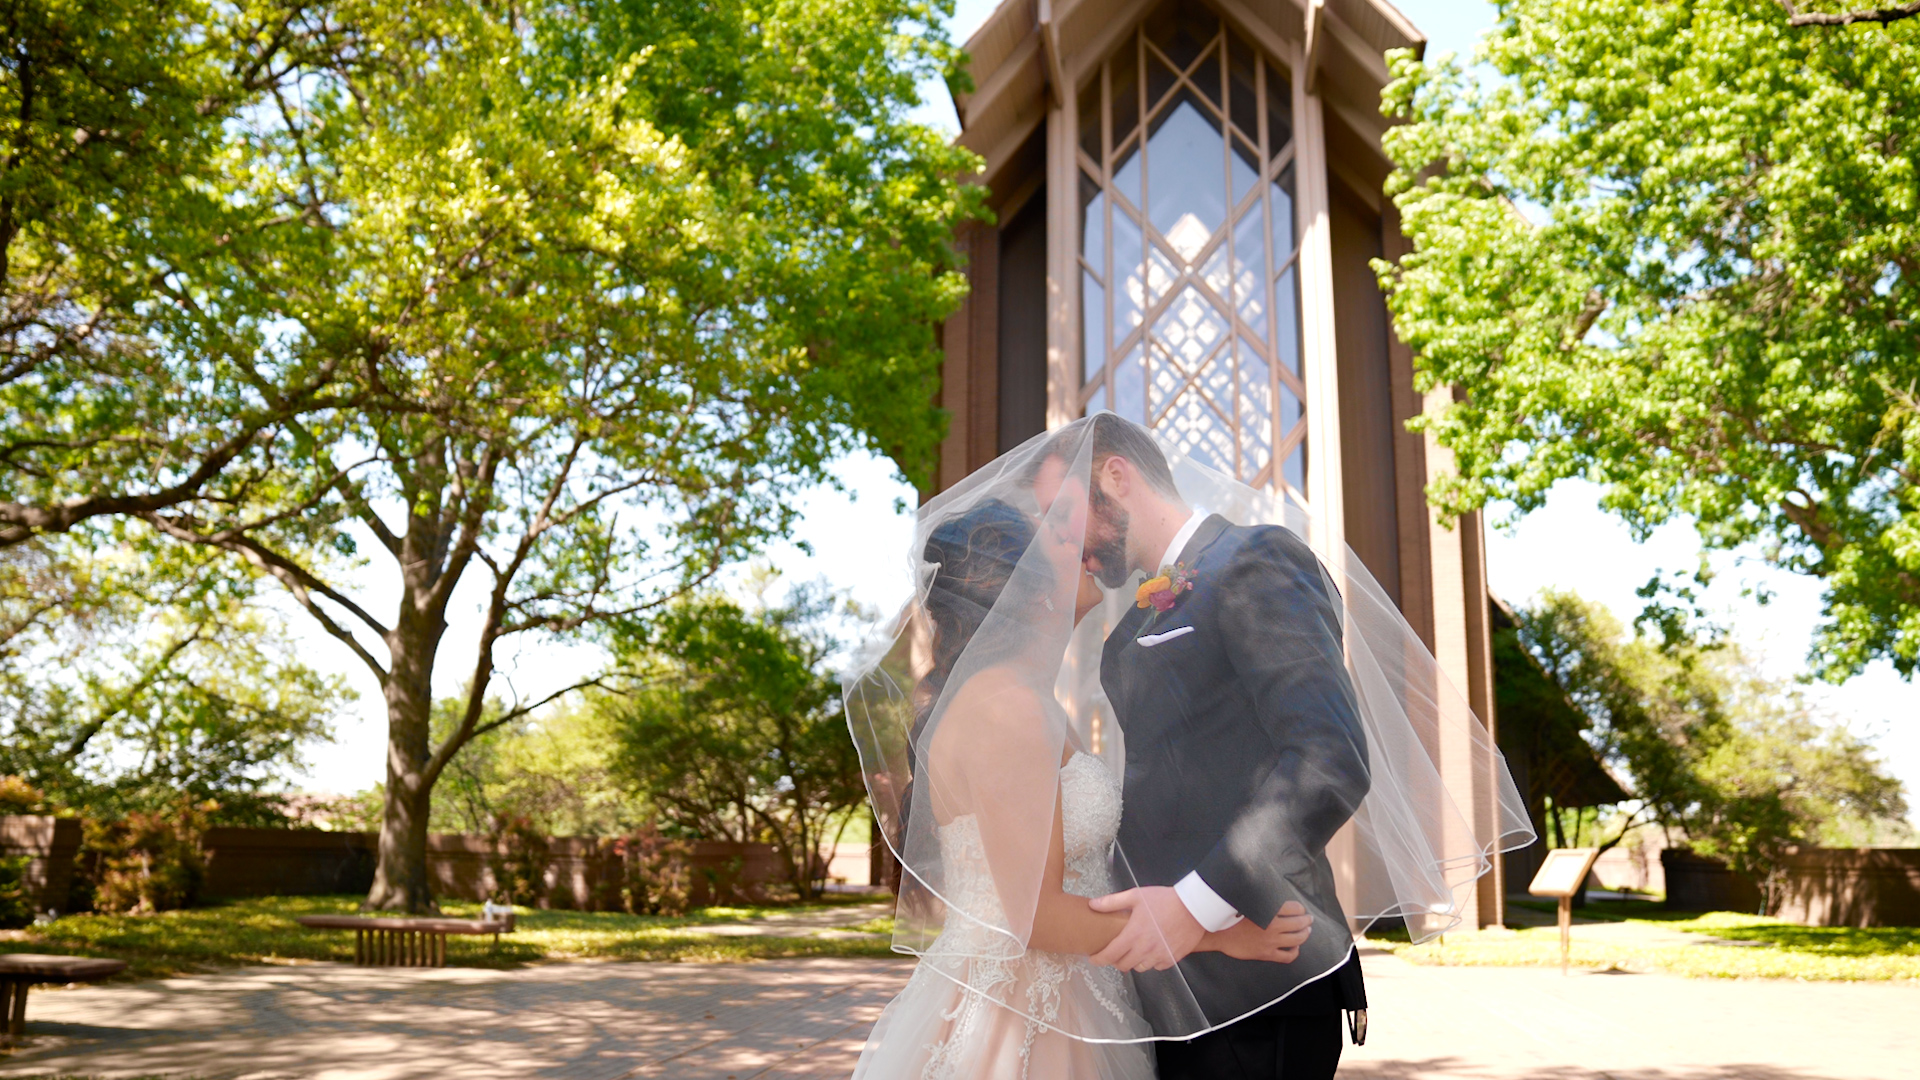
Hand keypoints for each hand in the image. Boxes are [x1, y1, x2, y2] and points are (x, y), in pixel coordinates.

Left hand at [1088, 886, 1205, 971]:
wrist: (1194, 907)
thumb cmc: (1164, 900)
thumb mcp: (1136, 896)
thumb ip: (1112, 902)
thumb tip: (1093, 905)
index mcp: (1133, 935)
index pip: (1110, 955)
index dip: (1098, 959)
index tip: (1093, 959)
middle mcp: (1144, 950)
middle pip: (1123, 966)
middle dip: (1116, 961)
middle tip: (1115, 952)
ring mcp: (1159, 956)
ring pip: (1140, 968)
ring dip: (1134, 961)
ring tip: (1135, 950)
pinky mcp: (1172, 959)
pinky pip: (1157, 967)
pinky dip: (1152, 962)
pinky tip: (1152, 951)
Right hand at [1202, 901, 1311, 962]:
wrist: (1217, 934)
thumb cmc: (1229, 916)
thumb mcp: (1247, 902)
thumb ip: (1263, 900)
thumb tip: (1274, 896)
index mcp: (1268, 910)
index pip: (1294, 908)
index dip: (1301, 909)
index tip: (1301, 909)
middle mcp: (1272, 926)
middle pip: (1299, 923)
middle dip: (1307, 921)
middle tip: (1309, 919)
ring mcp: (1271, 941)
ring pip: (1297, 939)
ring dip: (1305, 935)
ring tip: (1306, 932)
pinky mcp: (1267, 954)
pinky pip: (1288, 956)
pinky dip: (1295, 952)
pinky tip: (1294, 948)